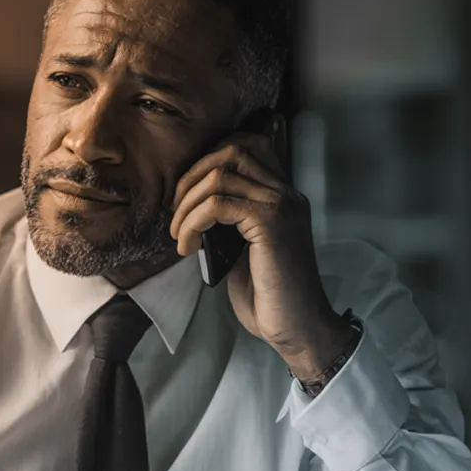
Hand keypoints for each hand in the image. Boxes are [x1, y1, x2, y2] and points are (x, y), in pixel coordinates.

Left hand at [169, 132, 354, 376]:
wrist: (294, 325)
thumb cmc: (266, 293)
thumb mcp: (240, 247)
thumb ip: (226, 220)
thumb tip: (189, 205)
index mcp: (280, 195)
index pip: (246, 145)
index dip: (207, 161)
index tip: (186, 197)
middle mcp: (286, 192)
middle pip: (231, 149)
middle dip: (191, 177)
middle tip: (176, 215)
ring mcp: (281, 205)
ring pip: (219, 175)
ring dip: (186, 206)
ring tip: (179, 236)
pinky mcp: (270, 224)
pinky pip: (218, 204)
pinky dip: (193, 223)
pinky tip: (188, 248)